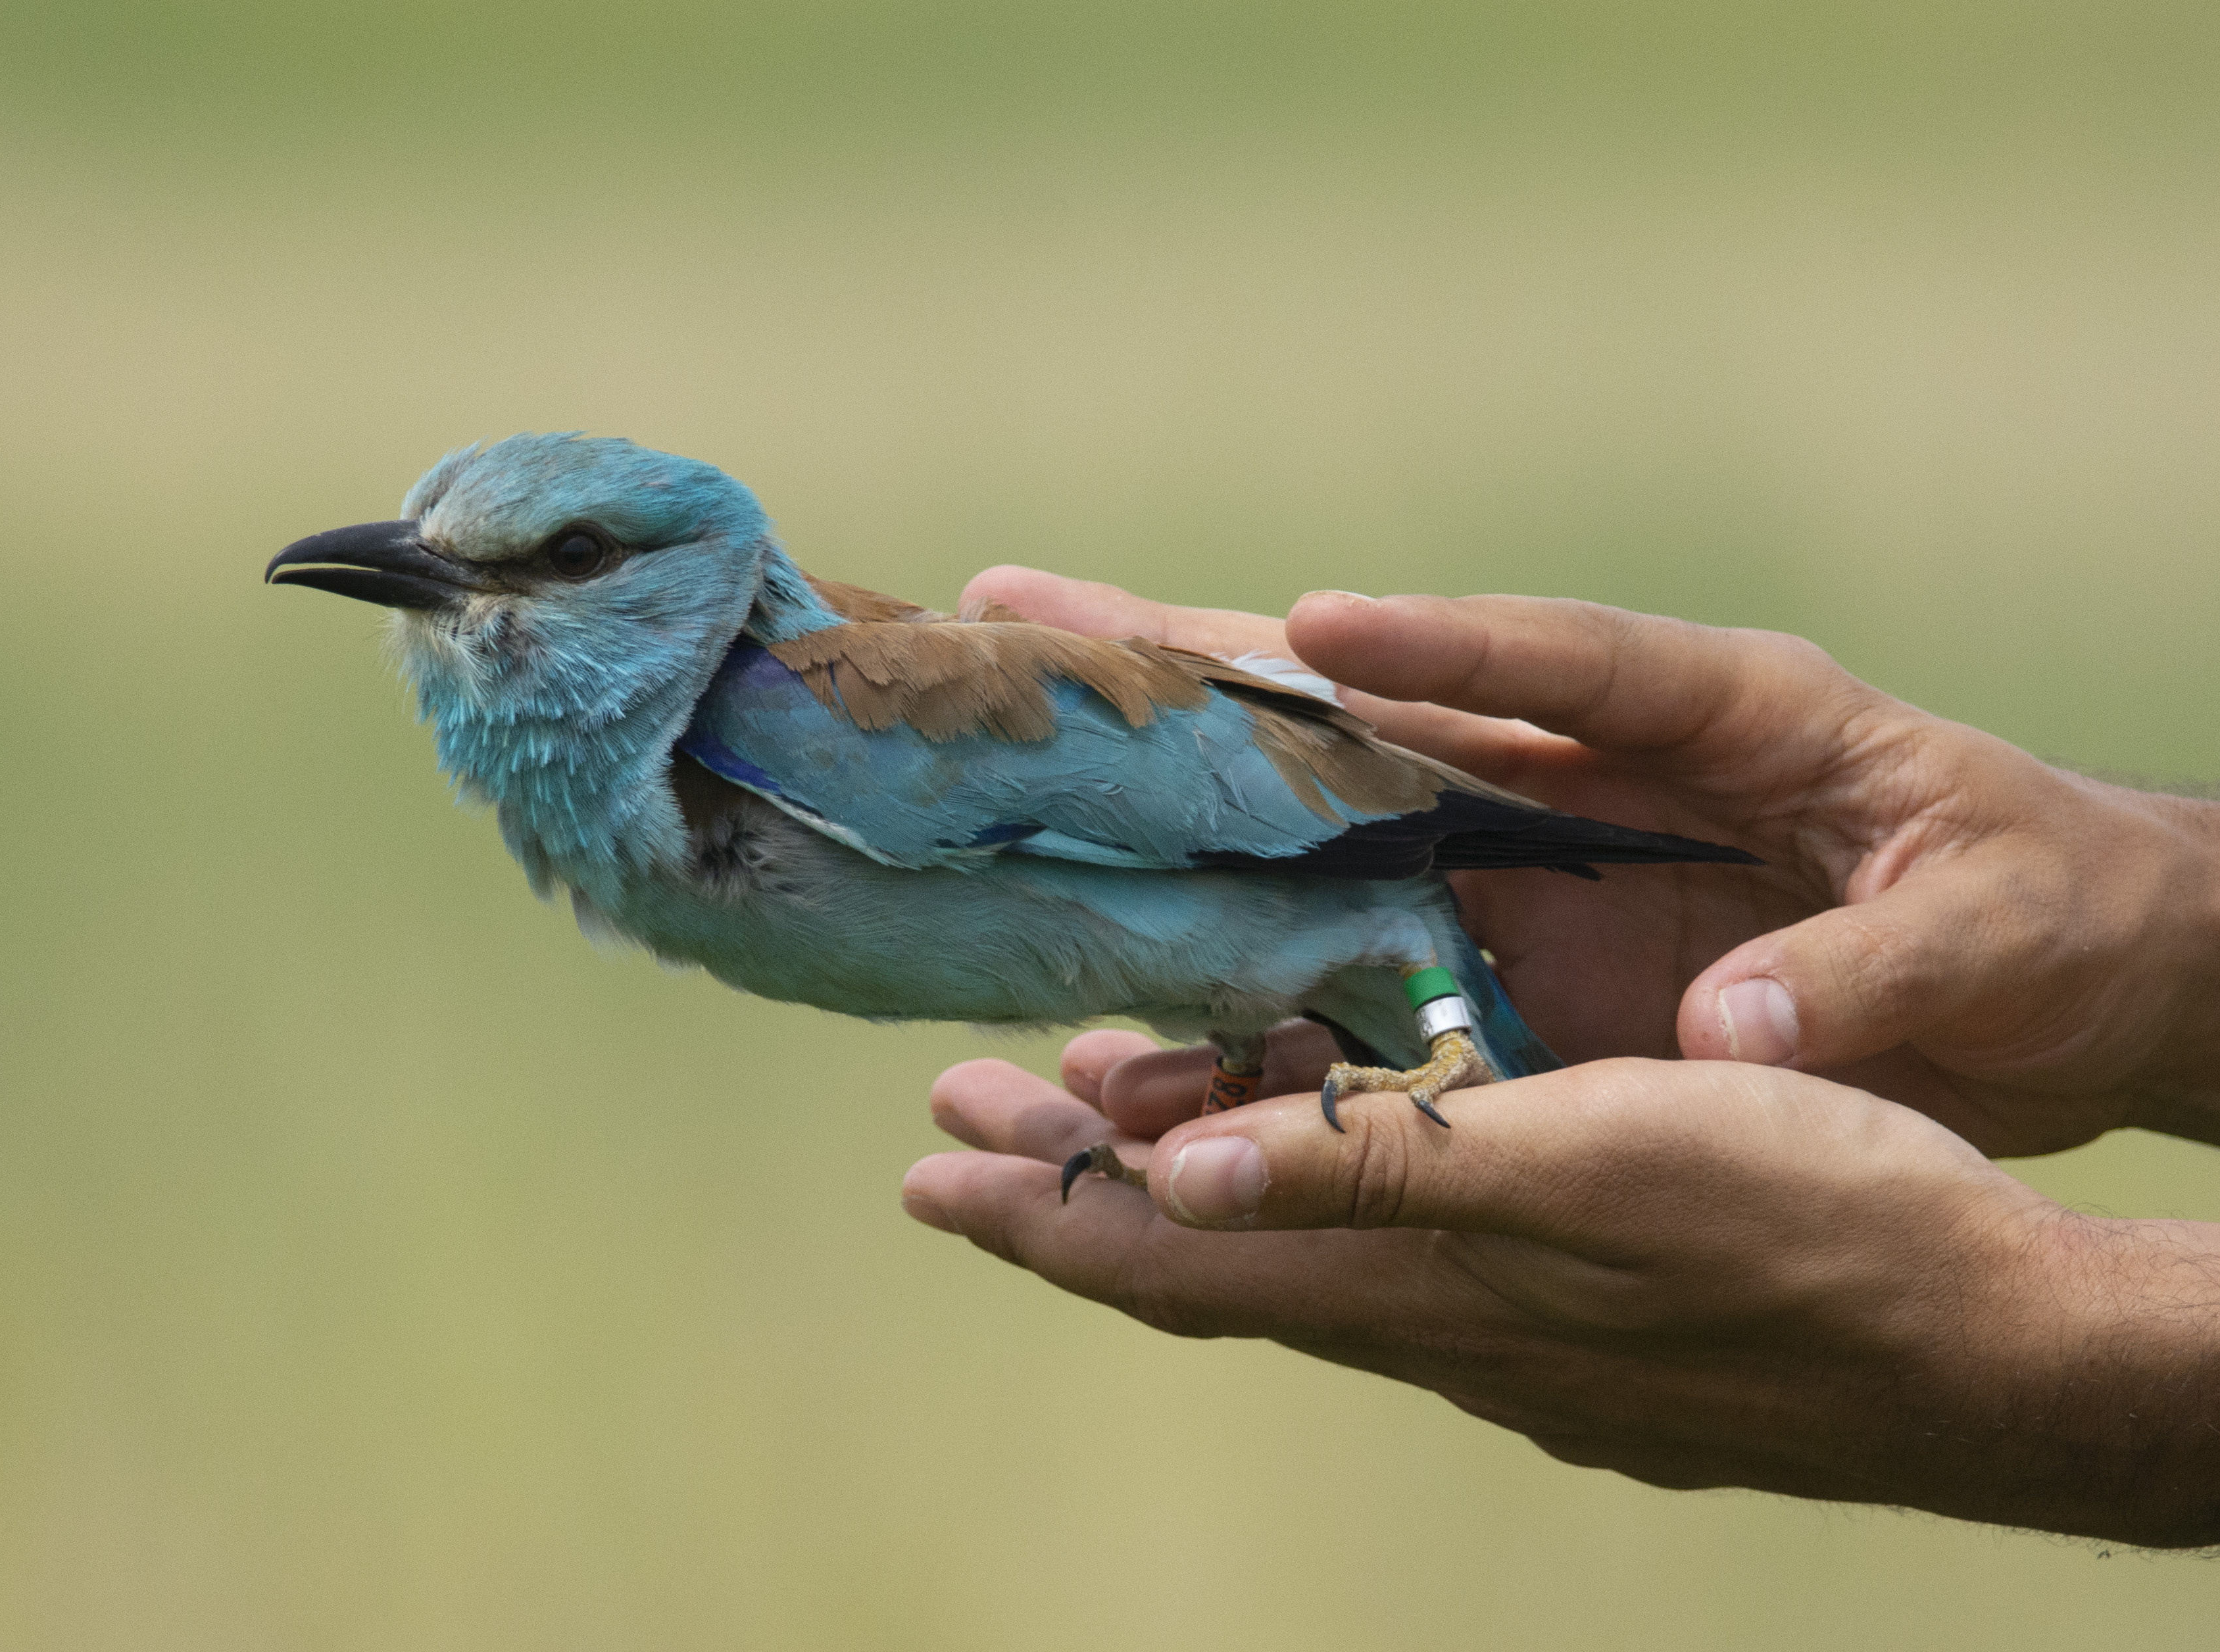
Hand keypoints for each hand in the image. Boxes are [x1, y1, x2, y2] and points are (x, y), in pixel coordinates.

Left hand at [906, 1035, 2219, 1546]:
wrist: (1991, 1338)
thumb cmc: (1810, 1227)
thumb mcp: (1589, 1165)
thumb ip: (1381, 1171)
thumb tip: (1179, 1184)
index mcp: (1412, 1283)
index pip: (1168, 1263)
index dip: (1039, 1219)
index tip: (927, 1174)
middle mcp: (1432, 1319)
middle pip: (1203, 1254)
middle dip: (1073, 1185)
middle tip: (964, 1114)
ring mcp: (1502, 1324)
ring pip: (1292, 1246)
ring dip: (1183, 1175)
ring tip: (1100, 1101)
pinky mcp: (1573, 1307)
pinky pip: (1387, 1244)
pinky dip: (1307, 1182)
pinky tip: (1322, 1134)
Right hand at [960, 567, 2219, 1153]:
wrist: (2074, 994)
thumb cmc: (2053, 910)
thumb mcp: (1992, 926)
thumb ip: (1862, 969)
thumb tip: (1724, 1031)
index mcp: (1719, 713)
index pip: (1557, 659)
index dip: (1432, 640)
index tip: (1306, 623)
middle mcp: (1590, 775)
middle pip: (1376, 708)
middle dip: (1206, 662)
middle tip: (1025, 607)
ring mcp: (1541, 874)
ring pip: (1332, 841)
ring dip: (1188, 830)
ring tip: (1023, 795)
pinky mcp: (1529, 975)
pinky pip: (1373, 983)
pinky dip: (1266, 1002)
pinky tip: (1137, 1023)